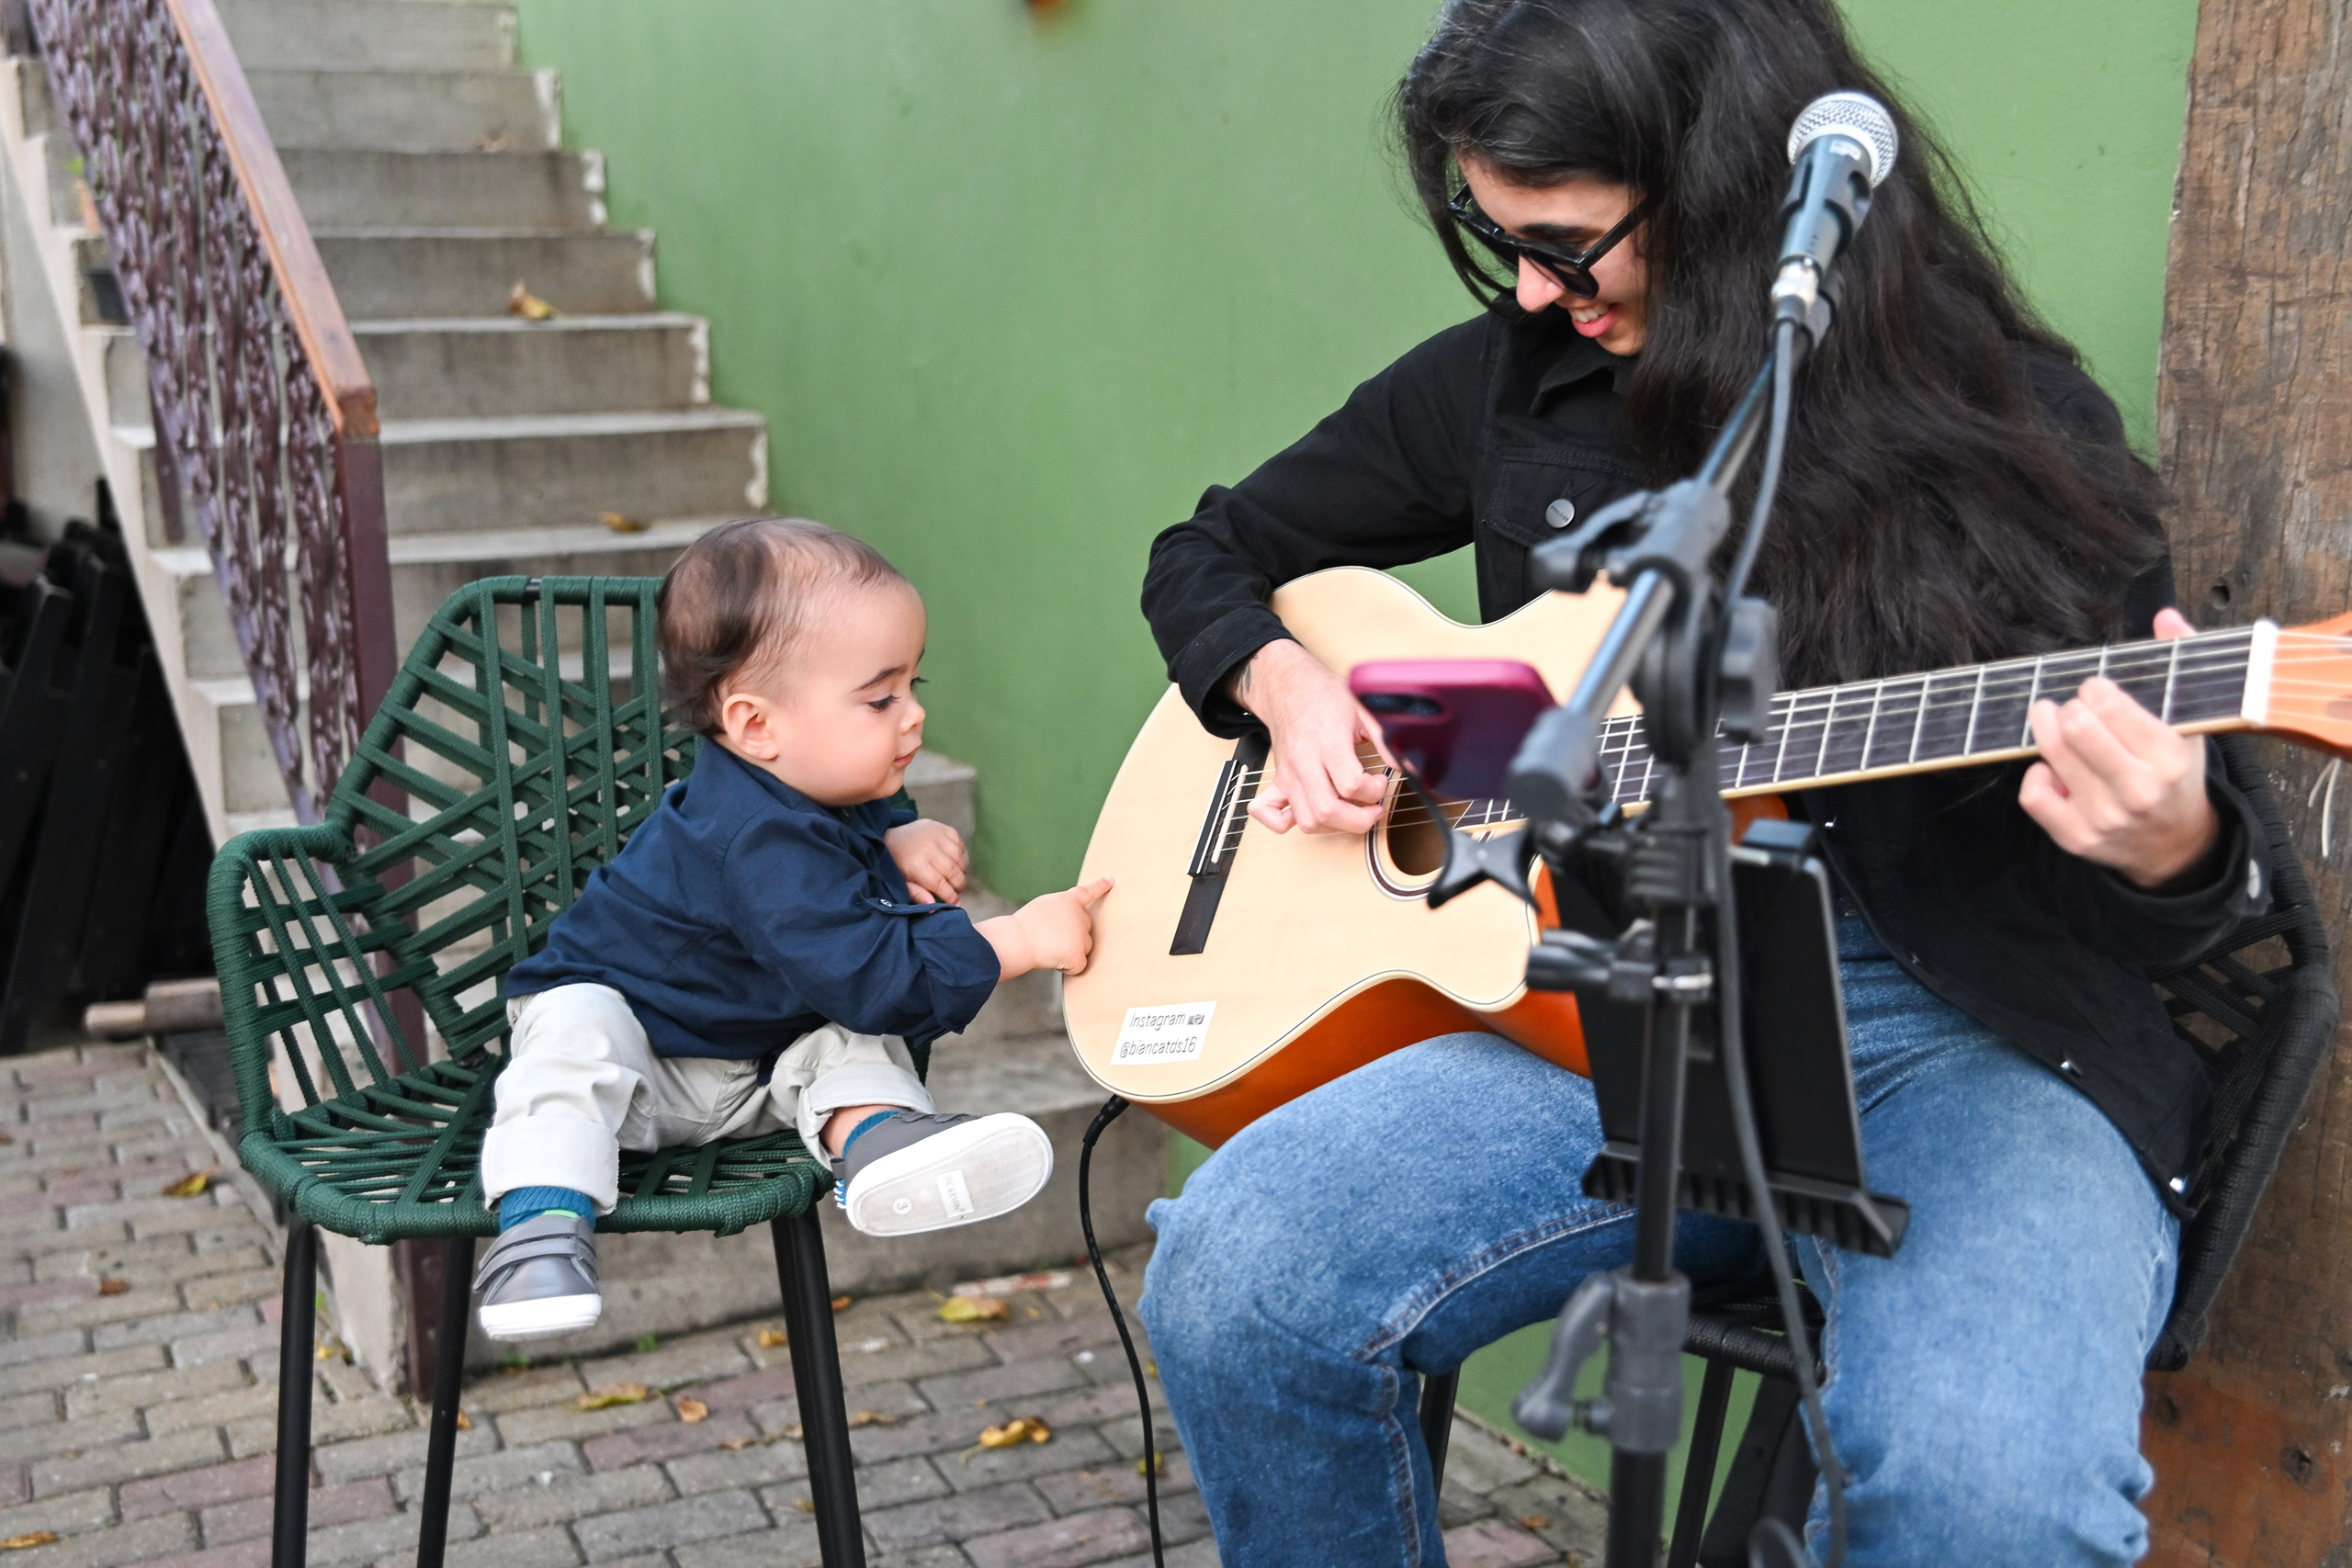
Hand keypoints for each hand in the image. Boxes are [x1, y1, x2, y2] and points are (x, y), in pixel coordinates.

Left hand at [885, 819, 967, 905]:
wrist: (892, 838)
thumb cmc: (897, 865)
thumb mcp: (902, 882)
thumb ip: (917, 894)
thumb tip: (933, 907)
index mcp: (916, 864)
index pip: (940, 884)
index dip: (951, 896)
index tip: (956, 904)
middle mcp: (928, 847)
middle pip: (953, 872)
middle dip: (958, 885)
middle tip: (956, 891)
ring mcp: (937, 835)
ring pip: (960, 858)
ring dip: (961, 871)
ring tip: (955, 877)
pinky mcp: (943, 828)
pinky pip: (960, 845)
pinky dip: (960, 856)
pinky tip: (953, 861)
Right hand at [978, 877, 1113, 978]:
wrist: (1018, 940)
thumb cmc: (1024, 926)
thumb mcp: (1043, 906)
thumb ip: (1061, 910)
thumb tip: (1069, 925)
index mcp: (1069, 901)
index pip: (1087, 892)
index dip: (1100, 886)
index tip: (1110, 880)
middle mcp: (1080, 916)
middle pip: (1085, 929)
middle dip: (1072, 936)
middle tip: (1049, 938)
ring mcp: (1081, 935)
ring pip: (1084, 948)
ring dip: (1070, 952)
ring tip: (1049, 948)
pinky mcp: (1079, 954)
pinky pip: (1078, 966)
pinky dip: (1067, 968)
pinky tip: (1052, 960)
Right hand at [1229, 639, 1393, 834]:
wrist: (1289, 686)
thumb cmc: (1323, 695)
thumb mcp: (1362, 708)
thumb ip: (1386, 738)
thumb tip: (1407, 764)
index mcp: (1327, 741)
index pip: (1350, 785)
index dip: (1374, 790)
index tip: (1381, 780)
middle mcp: (1304, 761)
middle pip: (1327, 810)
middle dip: (1359, 820)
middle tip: (1373, 808)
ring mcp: (1288, 774)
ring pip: (1306, 820)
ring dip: (1334, 826)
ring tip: (1350, 812)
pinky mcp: (1278, 780)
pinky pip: (1269, 813)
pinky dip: (1285, 823)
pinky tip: (1310, 815)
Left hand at [2020, 608, 2220, 889]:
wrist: (2178, 846)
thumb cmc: (2178, 775)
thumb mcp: (2189, 723)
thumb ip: (2179, 664)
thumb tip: (2165, 615)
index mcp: (2169, 758)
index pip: (2107, 706)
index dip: (2093, 689)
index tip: (2095, 690)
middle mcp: (2138, 790)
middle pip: (2074, 728)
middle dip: (2066, 708)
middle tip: (2070, 706)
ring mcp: (2104, 817)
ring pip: (2050, 756)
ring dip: (2045, 729)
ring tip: (2051, 720)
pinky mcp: (2076, 838)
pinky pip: (2034, 795)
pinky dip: (2036, 775)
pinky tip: (2053, 769)